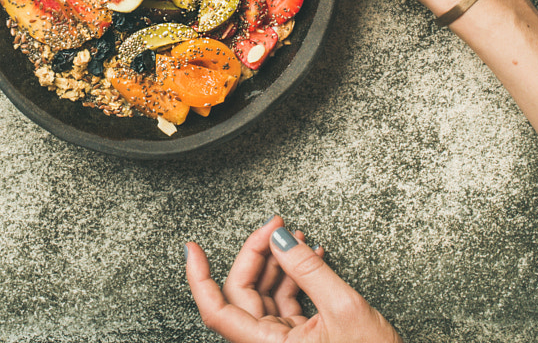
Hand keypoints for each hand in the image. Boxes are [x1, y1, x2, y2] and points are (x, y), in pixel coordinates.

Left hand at [186, 215, 401, 342]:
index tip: (192, 248)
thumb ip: (307, 270)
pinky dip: (296, 278)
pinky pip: (287, 304)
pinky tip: (310, 256)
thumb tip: (280, 238)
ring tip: (296, 237)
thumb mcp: (345, 309)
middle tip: (276, 226)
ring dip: (279, 262)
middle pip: (243, 294)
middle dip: (257, 254)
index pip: (217, 310)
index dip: (199, 277)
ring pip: (265, 297)